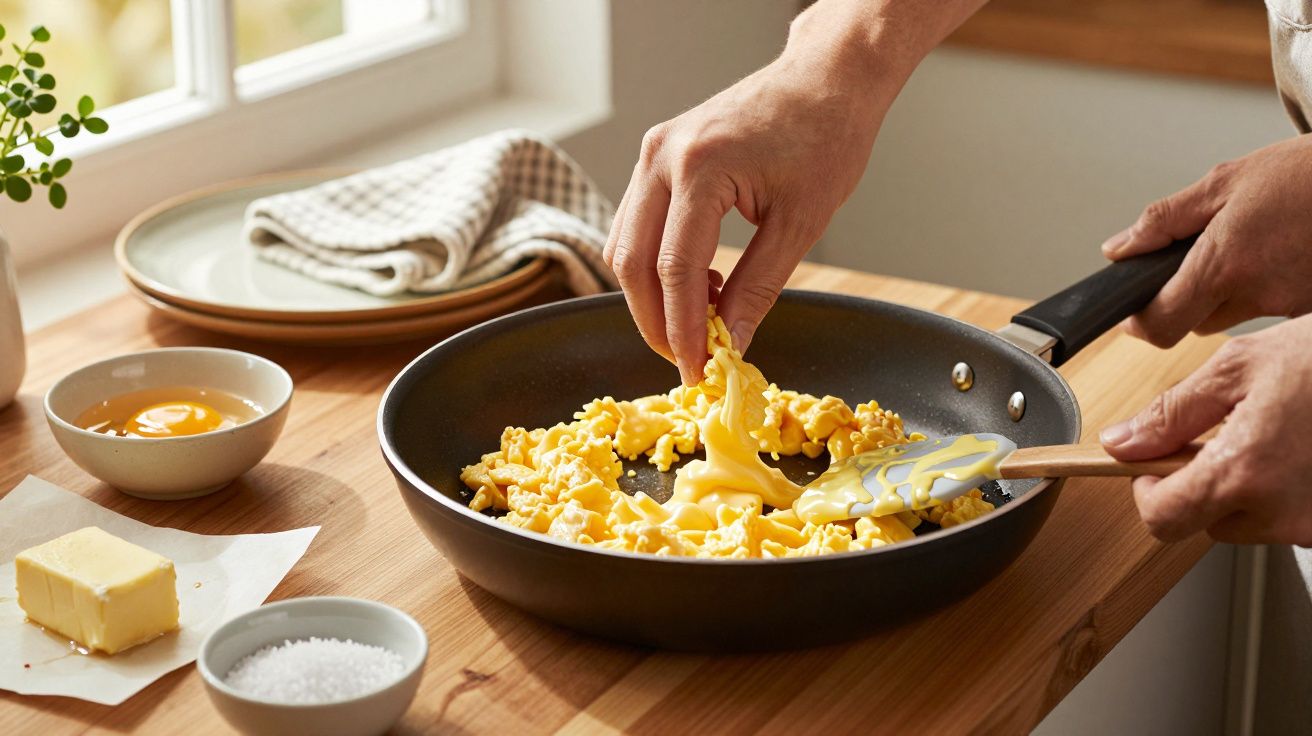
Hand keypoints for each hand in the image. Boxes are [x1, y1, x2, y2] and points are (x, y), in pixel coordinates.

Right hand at [604, 49, 888, 383]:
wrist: (824, 79)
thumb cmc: (825, 139)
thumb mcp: (801, 223)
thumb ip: (758, 287)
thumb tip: (730, 343)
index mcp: (700, 167)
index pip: (674, 269)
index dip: (681, 329)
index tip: (696, 371)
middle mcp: (662, 156)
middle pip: (632, 261)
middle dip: (655, 321)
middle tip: (687, 360)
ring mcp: (652, 153)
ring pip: (625, 246)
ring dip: (652, 296)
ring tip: (701, 322)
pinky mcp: (656, 157)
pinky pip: (637, 225)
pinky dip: (657, 265)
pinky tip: (700, 284)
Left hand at [1100, 134, 1311, 347]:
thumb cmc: (1305, 174)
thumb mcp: (1225, 182)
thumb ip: (1164, 220)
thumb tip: (1119, 249)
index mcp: (1225, 263)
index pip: (1162, 322)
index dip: (1140, 323)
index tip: (1132, 313)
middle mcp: (1259, 294)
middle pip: (1195, 322)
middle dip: (1186, 298)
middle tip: (1199, 258)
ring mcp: (1290, 306)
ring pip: (1233, 317)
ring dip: (1228, 292)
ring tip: (1252, 247)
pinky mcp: (1311, 308)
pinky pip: (1271, 311)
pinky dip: (1265, 289)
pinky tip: (1281, 256)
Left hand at [1100, 315, 1311, 544]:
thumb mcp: (1238, 368)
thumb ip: (1171, 413)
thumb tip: (1122, 442)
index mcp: (1244, 473)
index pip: (1164, 519)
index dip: (1147, 492)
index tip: (1153, 466)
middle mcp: (1284, 512)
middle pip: (1207, 522)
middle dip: (1202, 484)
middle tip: (1223, 436)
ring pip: (1251, 522)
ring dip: (1246, 488)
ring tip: (1272, 435)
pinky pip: (1293, 517)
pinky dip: (1285, 490)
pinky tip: (1299, 450)